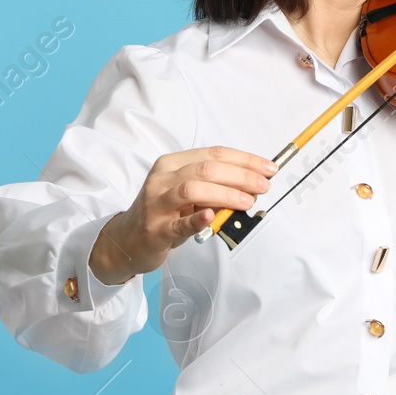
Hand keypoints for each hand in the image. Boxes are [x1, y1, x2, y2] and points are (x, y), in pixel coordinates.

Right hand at [90, 145, 277, 282]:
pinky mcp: (155, 229)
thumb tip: (252, 184)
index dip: (244, 159)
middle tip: (263, 185)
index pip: (213, 154)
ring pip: (193, 189)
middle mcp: (162, 179)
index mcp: (172, 164)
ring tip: (248, 201)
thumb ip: (213, 186)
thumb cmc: (163, 213)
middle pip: (206, 169)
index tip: (268, 168)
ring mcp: (157, 203)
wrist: (127, 239)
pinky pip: (178, 223)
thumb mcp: (185, 193)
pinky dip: (196, 218)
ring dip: (226, 194)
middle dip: (241, 176)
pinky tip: (212, 216)